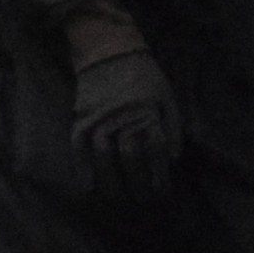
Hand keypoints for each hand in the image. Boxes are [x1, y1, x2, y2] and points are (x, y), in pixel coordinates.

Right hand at [67, 38, 180, 194]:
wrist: (106, 49)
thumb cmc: (142, 74)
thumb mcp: (166, 95)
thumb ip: (172, 127)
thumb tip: (173, 159)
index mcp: (148, 111)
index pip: (156, 152)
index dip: (160, 175)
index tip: (162, 192)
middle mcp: (123, 117)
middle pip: (131, 158)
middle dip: (139, 185)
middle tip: (143, 203)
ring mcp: (99, 117)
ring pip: (105, 156)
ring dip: (112, 182)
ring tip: (118, 200)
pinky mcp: (81, 117)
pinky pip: (80, 148)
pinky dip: (85, 167)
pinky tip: (91, 185)